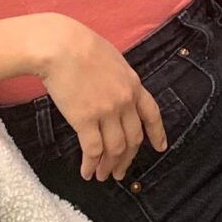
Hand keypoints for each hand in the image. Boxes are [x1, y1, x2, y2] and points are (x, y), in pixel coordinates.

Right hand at [39, 16, 166, 181]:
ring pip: (115, 148)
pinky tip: (86, 172)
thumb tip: (116, 95)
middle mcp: (125, 101)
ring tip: (102, 176)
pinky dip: (91, 164)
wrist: (62, 45)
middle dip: (128, 159)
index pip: (151, 114)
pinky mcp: (85, 119)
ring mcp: (107, 111)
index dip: (157, 133)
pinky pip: (93, 150)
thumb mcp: (113, 60)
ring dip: (109, 166)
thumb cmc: (81, 46)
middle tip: (120, 172)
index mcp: (134, 84)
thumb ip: (119, 80)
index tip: (159, 147)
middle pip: (133, 138)